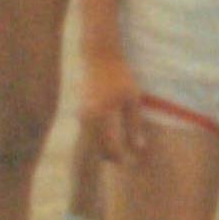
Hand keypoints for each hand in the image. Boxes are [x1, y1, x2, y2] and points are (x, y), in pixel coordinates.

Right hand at [79, 49, 145, 163]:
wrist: (99, 57)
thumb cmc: (120, 75)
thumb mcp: (132, 98)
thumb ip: (134, 124)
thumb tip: (139, 148)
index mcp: (102, 115)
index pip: (110, 147)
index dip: (121, 157)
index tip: (132, 162)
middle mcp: (87, 118)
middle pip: (97, 149)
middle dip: (111, 157)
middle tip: (126, 162)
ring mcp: (81, 115)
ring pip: (91, 142)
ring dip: (103, 149)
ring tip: (119, 152)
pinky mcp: (79, 112)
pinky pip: (88, 133)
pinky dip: (98, 139)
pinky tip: (109, 138)